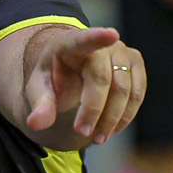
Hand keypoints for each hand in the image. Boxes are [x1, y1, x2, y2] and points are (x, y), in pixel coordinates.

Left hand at [23, 25, 145, 144]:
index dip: (98, 37)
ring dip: (112, 119)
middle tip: (82, 133)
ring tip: (97, 138)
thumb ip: (39, 104)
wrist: (73, 67)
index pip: (85, 40)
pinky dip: (125, 116)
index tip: (111, 34)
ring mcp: (122, 52)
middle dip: (94, 110)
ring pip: (125, 90)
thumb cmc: (55, 77)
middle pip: (102, 79)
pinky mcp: (135, 64)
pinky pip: (137, 94)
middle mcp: (102, 44)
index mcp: (72, 43)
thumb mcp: (39, 89)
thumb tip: (35, 123)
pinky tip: (111, 129)